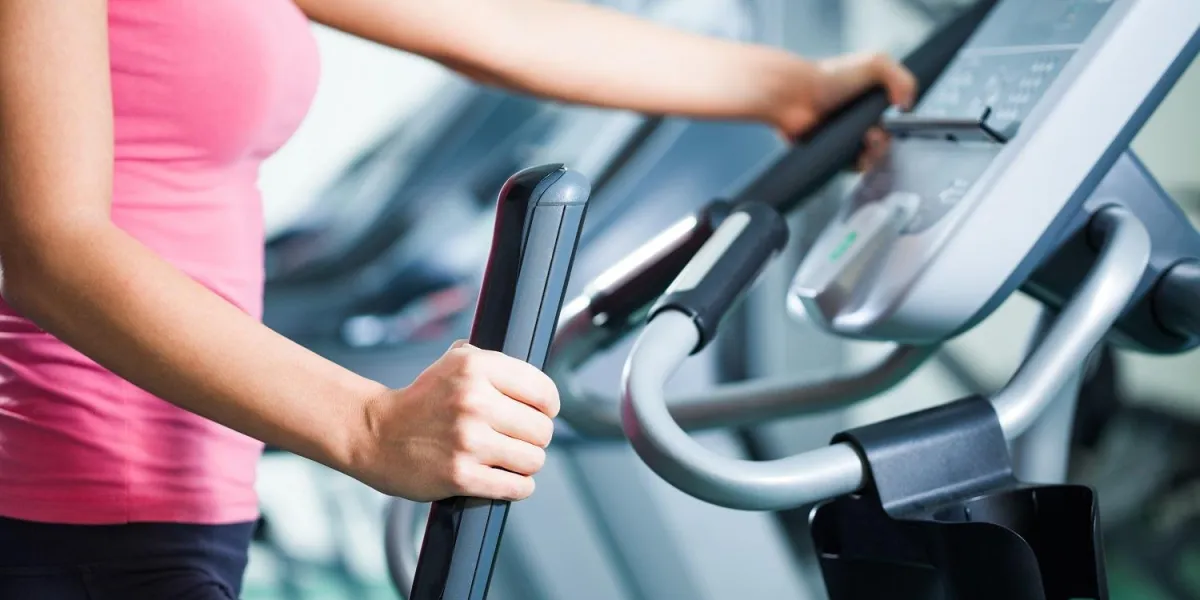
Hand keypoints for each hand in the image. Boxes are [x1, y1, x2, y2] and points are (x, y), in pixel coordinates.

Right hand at [349, 341, 558, 501]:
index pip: (543, 390)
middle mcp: (474, 400)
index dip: (549, 406)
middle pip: (543, 429)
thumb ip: (491, 361)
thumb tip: (532, 376)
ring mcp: (468, 440)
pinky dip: (517, 486)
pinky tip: (504, 478)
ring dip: (526, 464)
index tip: (542, 412)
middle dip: (535, 437)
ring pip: (534, 459)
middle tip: (517, 439)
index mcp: (475, 366)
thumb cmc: (421, 402)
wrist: (376, 433)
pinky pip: (517, 487)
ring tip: (508, 459)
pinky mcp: (461, 475)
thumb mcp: (452, 363)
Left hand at [770, 51, 917, 170]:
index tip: (894, 122)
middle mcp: (856, 122)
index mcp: (868, 102)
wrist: (794, 94)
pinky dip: (855, 165)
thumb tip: (908, 104)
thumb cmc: (827, 76)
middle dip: (884, 144)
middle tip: (872, 135)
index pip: (894, 123)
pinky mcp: (828, 156)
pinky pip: (848, 169)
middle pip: (884, 145)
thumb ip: (902, 78)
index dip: (898, 127)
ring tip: (864, 142)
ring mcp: (842, 140)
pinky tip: (852, 154)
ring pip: (869, 159)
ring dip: (873, 155)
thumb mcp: (874, 63)